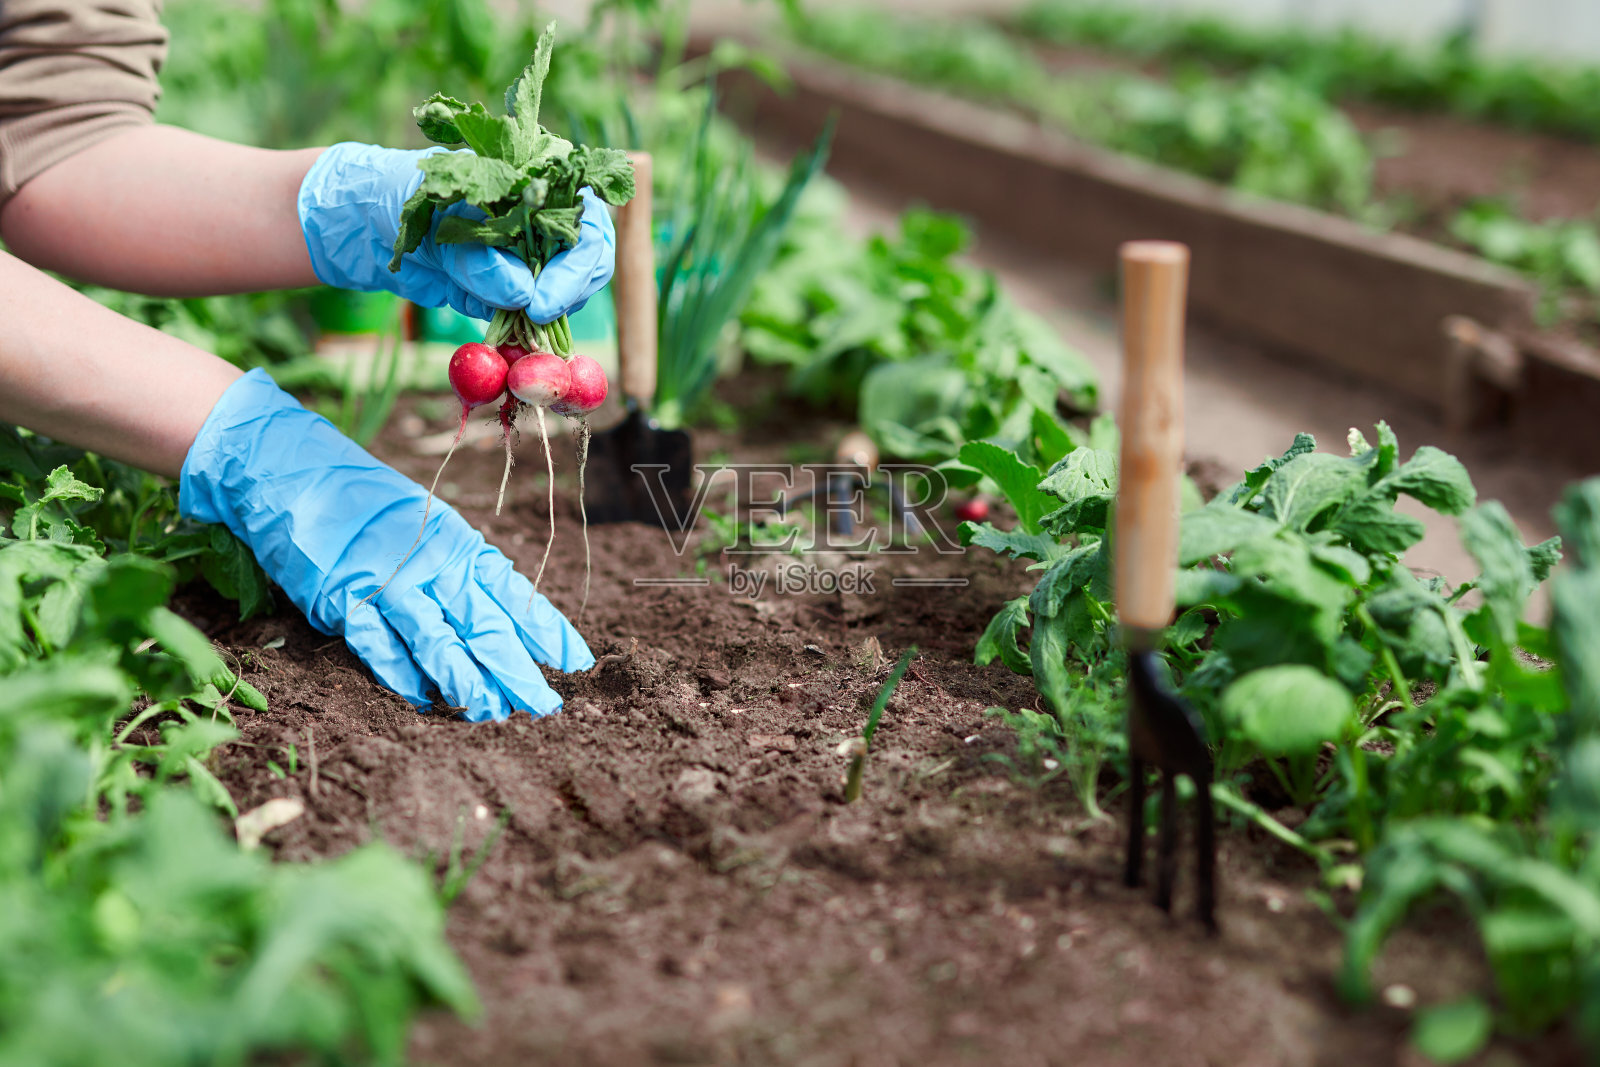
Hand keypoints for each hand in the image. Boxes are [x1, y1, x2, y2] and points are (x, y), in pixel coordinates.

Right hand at [180, 370, 592, 719]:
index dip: (548, 631)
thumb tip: (497, 619)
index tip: (577, 663)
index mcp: (457, 543)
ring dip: (467, 681)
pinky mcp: (341, 597)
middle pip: (486, 625)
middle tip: (546, 708)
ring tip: (492, 714)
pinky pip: (378, 644)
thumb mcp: (424, 526)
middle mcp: (431, 562)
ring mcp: (386, 580)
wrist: (290, 467)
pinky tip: (423, 701)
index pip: (515, 594)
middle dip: (518, 672)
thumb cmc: (364, 502)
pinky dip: (400, 674)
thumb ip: (456, 569)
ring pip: (438, 640)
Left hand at [297, 142, 614, 321]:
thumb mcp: (437, 218)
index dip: (578, 263)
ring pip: (564, 294)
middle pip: (588, 262)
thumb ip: (479, 256)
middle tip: (538, 317)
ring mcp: (530, 259)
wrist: (365, 225)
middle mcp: (545, 222)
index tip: (544, 301)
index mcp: (540, 184)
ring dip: (546, 316)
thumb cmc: (404, 195)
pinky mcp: (510, 293)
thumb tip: (522, 295)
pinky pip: (530, 318)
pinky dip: (522, 332)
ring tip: (513, 325)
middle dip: (569, 292)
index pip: (588, 223)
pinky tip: (502, 335)